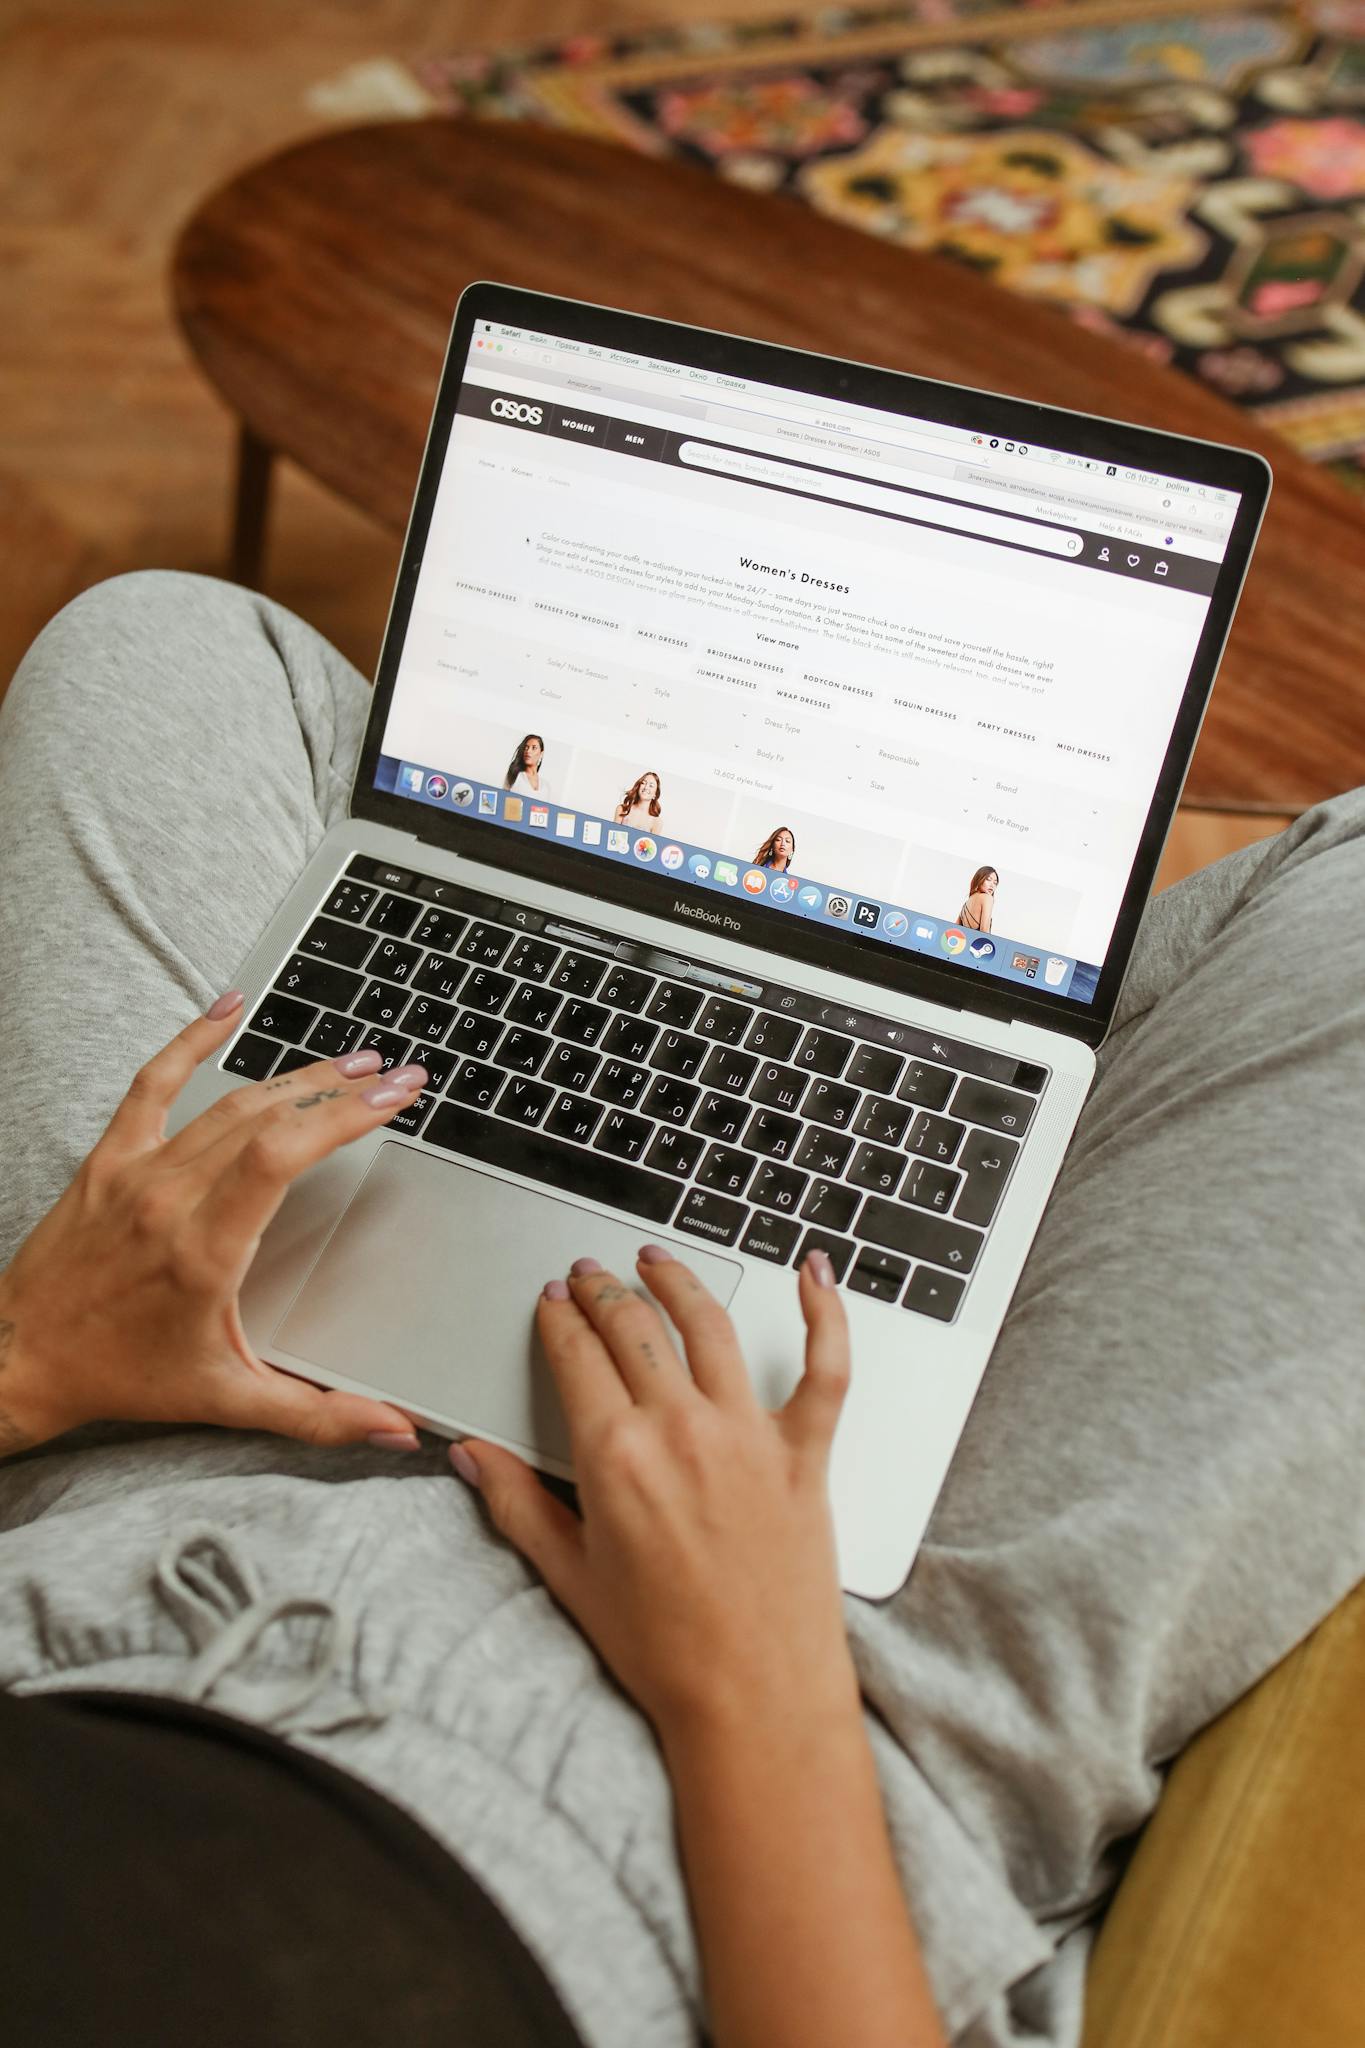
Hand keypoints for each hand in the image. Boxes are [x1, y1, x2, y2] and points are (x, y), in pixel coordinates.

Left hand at [0, 994, 427, 1455]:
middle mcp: (169, 1198)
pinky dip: (191, 1038)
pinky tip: (228, 1007)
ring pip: (226, 1101)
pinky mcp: (108, 1158)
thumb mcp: (227, 1401)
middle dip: (341, 1090)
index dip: (346, 1117)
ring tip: (349, 1061)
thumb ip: (317, 1417)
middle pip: (268, 1116)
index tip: (395, 1097)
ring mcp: (135, 1170)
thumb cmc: (121, 1377)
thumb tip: (395, 1432)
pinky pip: (152, 1082)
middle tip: (396, 1075)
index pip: (285, 1155)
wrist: (20, 1360)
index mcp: (205, 1249)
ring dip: (294, 1074)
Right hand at [452, 1246, 856, 1743]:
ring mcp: (749, 1435)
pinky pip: (825, 1367)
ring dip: (679, 1282)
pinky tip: (815, 1272)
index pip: (575, 1355)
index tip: (551, 1303)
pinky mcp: (806, 1453)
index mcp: (615, 1457)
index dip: (558, 1319)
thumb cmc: (665, 1650)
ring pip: (711, 1326)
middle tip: (589, 1275)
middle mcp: (681, 1430)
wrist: (754, 1699)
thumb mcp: (568, 1576)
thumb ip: (516, 1503)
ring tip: (658, 1261)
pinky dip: (825, 1313)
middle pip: (634, 1327)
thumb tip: (470, 1455)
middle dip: (604, 1290)